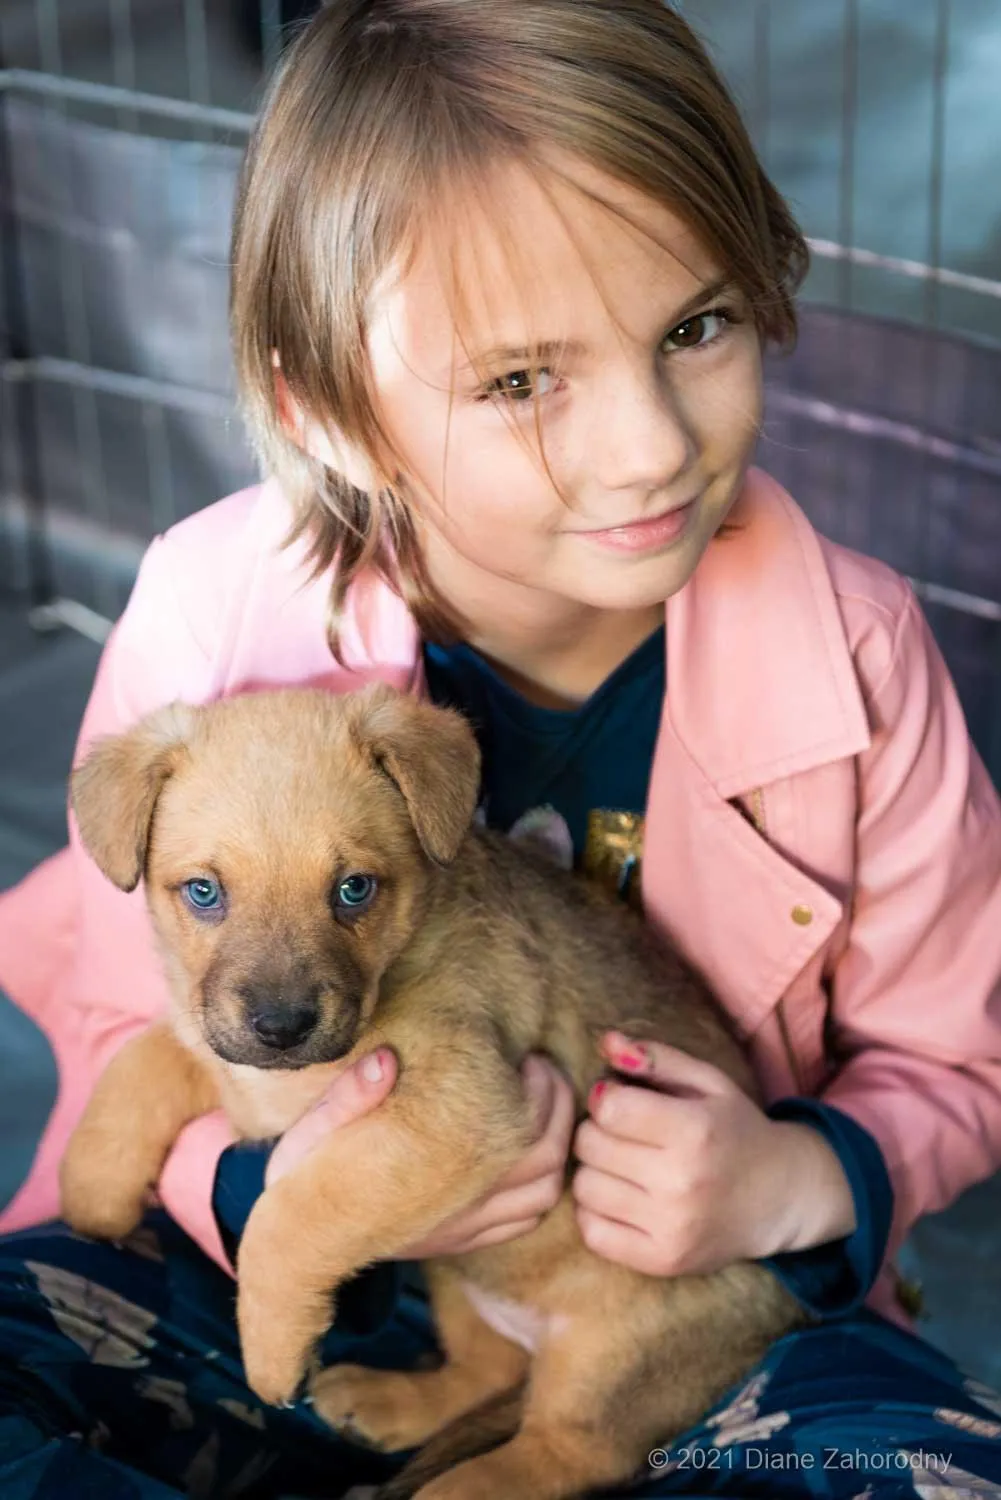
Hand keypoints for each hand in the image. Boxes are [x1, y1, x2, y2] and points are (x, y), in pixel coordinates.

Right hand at [266, 1047, 575, 1257]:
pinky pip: (524, 1220)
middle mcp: (464, 1206)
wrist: (295, 1247)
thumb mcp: (310, 1134)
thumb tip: (386, 1061)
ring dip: (558, 1147)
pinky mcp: (462, 1242)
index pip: (525, 1130)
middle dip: (559, 1110)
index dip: (541, 1090)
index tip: (528, 1058)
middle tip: (543, 1071)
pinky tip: (528, 1154)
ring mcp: (467, 1229)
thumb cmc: (303, 1182)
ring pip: (545, 1194)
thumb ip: (348, 1098)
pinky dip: (542, 1187)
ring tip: (544, 1105)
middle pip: (547, 1160)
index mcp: (440, 1172)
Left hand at [572, 1031, 856, 1276]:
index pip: (609, 1108)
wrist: (778, 1197)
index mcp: (695, 1131)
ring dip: (594, 1171)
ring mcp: (671, 1228)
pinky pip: (592, 1231)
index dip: (606, 1097)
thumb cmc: (734, 1130)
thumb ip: (656, 1058)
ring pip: (584, 1188)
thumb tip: (605, 1041)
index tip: (621, 1100)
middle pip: (589, 1146)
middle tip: (621, 1133)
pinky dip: (595, 1211)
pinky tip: (620, 1197)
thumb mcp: (708, 1082)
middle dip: (596, 1131)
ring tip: (622, 1165)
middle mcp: (682, 1182)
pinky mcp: (662, 1261)